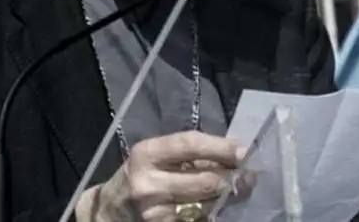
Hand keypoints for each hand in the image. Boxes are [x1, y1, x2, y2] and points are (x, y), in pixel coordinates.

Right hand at [79, 131, 252, 221]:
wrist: (110, 211)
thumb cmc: (142, 176)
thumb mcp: (157, 157)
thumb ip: (191, 154)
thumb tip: (237, 154)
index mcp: (147, 154)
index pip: (190, 145)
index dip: (220, 147)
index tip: (243, 151)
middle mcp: (148, 184)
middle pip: (205, 181)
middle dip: (232, 178)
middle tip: (248, 175)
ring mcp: (154, 213)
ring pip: (207, 206)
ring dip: (225, 199)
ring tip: (234, 191)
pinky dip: (211, 215)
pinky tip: (214, 208)